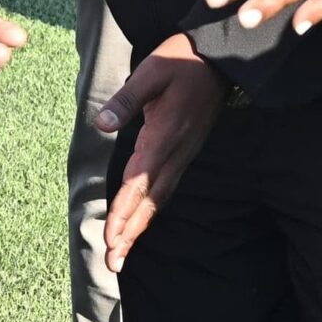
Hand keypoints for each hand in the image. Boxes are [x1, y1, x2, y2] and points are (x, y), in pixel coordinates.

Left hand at [93, 33, 225, 269]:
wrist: (219, 59)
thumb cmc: (181, 60)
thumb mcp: (152, 71)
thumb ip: (127, 99)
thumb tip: (102, 123)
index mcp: (164, 134)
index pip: (139, 181)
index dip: (123, 211)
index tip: (110, 237)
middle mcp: (175, 152)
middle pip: (150, 201)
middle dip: (130, 232)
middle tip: (114, 262)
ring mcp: (184, 154)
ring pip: (160, 199)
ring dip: (141, 227)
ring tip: (123, 253)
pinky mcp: (187, 152)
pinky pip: (168, 188)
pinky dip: (153, 210)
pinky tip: (143, 221)